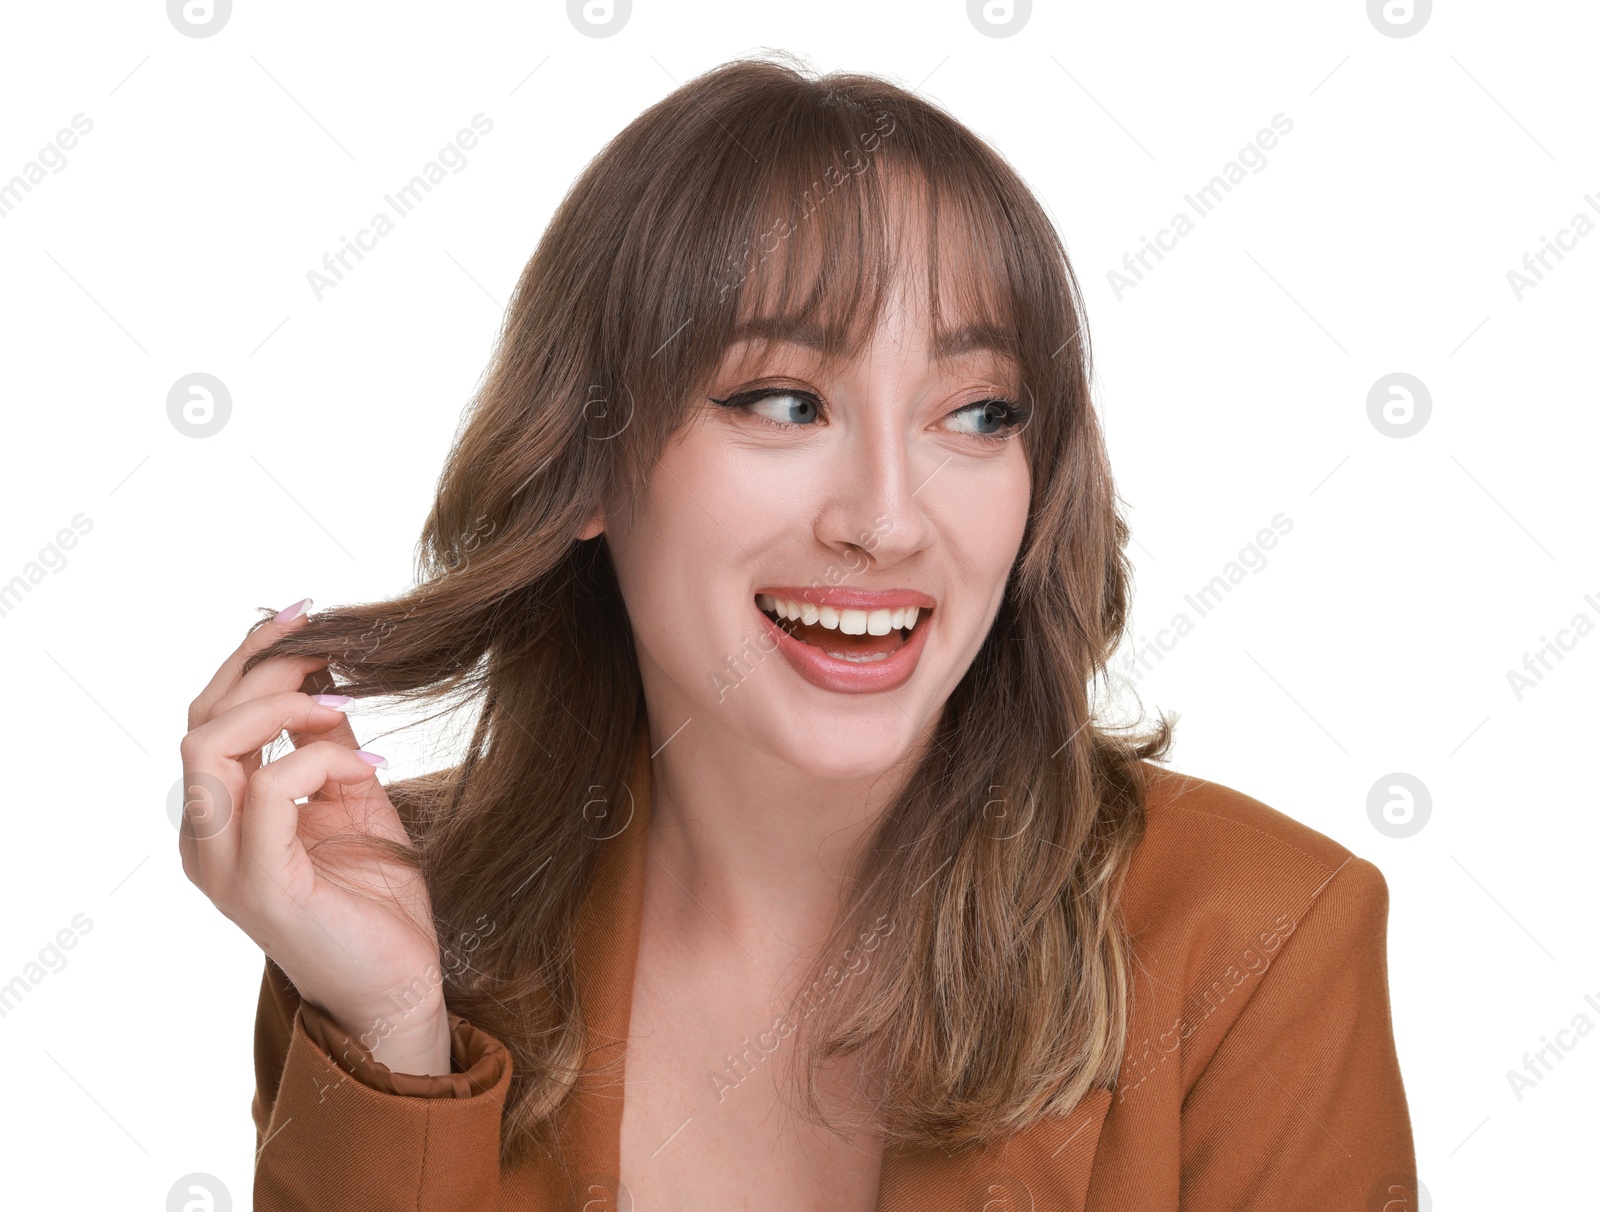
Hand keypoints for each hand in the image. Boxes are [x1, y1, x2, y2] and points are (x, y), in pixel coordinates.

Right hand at [178, 600, 450, 1074]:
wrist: (399, 983)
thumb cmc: (375, 898)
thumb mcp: (351, 798)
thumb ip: (327, 744)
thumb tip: (327, 677)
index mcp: (220, 815)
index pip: (208, 714)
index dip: (252, 655)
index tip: (308, 613)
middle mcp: (206, 838)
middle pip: (201, 718)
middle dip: (265, 667)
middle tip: (332, 649)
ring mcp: (224, 865)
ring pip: (209, 746)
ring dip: (281, 706)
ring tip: (344, 704)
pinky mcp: (260, 888)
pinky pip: (265, 794)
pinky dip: (316, 759)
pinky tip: (367, 764)